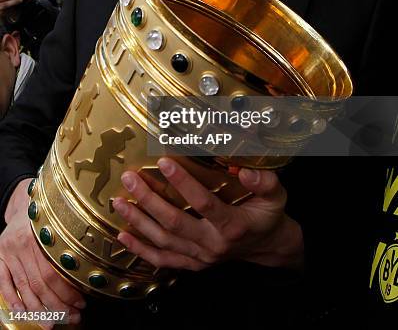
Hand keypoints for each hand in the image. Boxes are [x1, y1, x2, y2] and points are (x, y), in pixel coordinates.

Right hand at [0, 179, 85, 326]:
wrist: (24, 201)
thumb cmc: (49, 214)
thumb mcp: (61, 221)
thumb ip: (70, 244)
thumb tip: (89, 274)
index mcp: (43, 234)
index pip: (55, 272)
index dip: (68, 292)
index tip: (81, 304)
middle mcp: (23, 243)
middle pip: (40, 283)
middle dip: (58, 305)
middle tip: (72, 317)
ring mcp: (9, 251)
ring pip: (24, 287)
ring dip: (39, 309)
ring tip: (52, 322)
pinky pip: (4, 283)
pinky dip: (14, 300)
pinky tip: (24, 313)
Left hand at [112, 159, 303, 271]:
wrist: (267, 246)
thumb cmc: (268, 215)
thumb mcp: (276, 195)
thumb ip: (264, 181)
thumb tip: (244, 169)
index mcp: (233, 225)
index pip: (204, 203)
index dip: (183, 183)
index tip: (164, 162)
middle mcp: (213, 244)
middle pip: (174, 223)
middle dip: (149, 200)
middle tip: (130, 178)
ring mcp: (200, 257)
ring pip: (163, 241)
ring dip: (138, 221)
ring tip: (119, 201)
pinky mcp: (192, 264)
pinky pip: (162, 260)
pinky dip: (140, 249)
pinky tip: (123, 235)